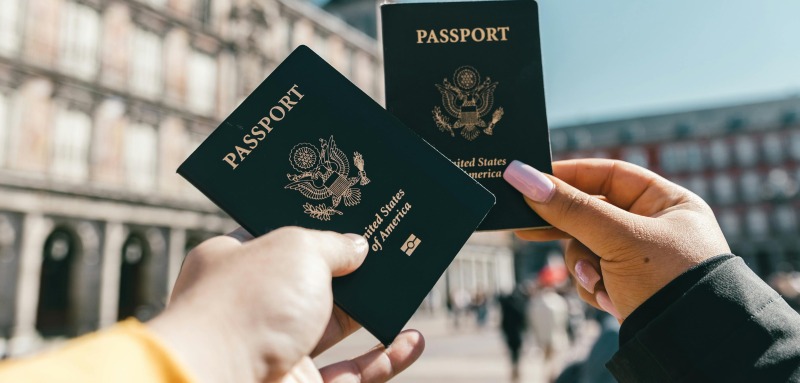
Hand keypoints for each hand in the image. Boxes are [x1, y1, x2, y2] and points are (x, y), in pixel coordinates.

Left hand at [147, 227, 424, 382]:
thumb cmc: (248, 306)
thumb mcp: (296, 249)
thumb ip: (332, 245)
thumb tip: (357, 247)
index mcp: (234, 264)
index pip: (277, 238)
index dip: (314, 227)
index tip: (350, 215)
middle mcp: (252, 307)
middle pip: (312, 283)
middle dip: (351, 269)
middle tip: (388, 248)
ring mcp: (276, 351)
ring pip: (335, 328)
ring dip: (373, 312)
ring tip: (408, 288)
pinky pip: (352, 373)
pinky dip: (385, 359)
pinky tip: (412, 340)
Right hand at [504, 159, 729, 319]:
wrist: (691, 346)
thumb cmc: (669, 281)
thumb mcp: (618, 238)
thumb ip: (570, 208)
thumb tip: (522, 176)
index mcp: (667, 202)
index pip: (609, 175)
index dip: (570, 176)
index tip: (532, 179)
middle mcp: (655, 226)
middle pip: (592, 213)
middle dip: (568, 230)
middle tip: (526, 227)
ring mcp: (640, 259)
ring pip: (586, 247)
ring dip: (584, 266)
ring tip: (597, 282)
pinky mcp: (628, 286)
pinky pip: (593, 274)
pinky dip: (594, 286)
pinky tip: (609, 299)